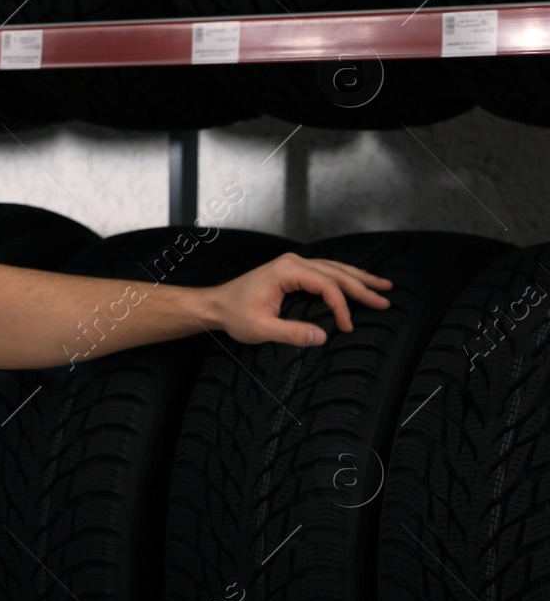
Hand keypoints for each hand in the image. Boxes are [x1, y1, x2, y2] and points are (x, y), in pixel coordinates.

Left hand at [212, 252, 393, 346]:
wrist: (216, 305)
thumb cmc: (235, 315)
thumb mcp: (260, 329)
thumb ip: (291, 333)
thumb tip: (322, 337)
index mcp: (286, 271)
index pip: (326, 285)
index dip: (341, 306)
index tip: (347, 327)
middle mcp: (292, 262)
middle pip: (336, 273)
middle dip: (362, 287)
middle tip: (385, 300)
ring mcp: (293, 264)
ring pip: (334, 268)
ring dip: (359, 278)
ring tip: (382, 286)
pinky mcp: (292, 270)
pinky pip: (325, 271)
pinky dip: (344, 277)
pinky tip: (357, 280)